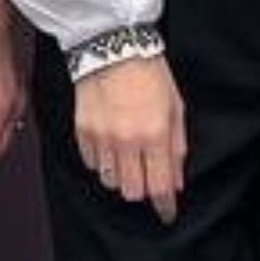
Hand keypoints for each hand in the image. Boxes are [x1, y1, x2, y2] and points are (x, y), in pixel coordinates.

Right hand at [71, 54, 186, 221]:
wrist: (113, 46)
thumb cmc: (149, 74)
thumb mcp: (175, 108)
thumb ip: (176, 148)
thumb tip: (175, 181)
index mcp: (154, 135)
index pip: (159, 187)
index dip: (165, 207)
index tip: (167, 214)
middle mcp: (127, 141)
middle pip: (132, 191)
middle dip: (142, 189)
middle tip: (147, 176)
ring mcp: (102, 137)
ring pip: (109, 181)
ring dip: (121, 176)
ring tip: (127, 158)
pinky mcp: (83, 131)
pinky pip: (92, 163)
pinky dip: (102, 162)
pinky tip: (110, 145)